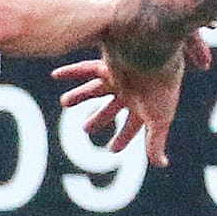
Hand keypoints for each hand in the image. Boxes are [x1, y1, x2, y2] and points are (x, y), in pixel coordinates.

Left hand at [54, 48, 189, 167]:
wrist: (159, 50)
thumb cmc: (162, 86)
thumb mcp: (159, 119)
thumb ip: (155, 142)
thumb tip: (160, 165)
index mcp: (147, 104)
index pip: (133, 125)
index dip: (124, 138)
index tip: (112, 150)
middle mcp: (132, 90)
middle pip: (112, 107)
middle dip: (99, 119)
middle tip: (84, 129)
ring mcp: (120, 77)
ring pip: (96, 89)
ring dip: (80, 96)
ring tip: (64, 102)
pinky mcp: (108, 64)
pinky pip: (85, 68)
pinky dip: (70, 72)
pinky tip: (54, 75)